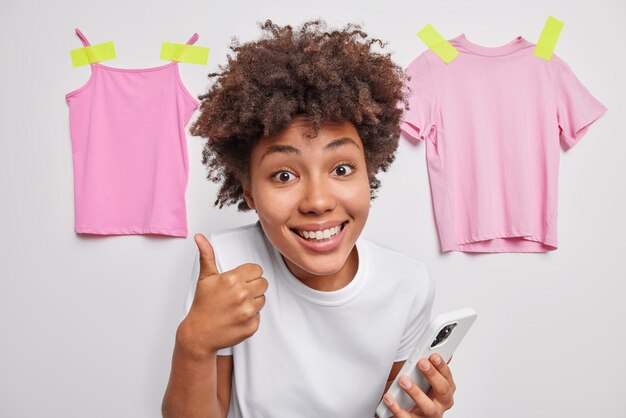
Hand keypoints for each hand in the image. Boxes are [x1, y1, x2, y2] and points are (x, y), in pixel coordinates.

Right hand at [176, 233, 268, 357]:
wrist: (199, 334)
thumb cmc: (202, 305)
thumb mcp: (205, 278)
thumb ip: (207, 255)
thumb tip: (200, 238)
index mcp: (233, 280)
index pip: (257, 270)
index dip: (249, 275)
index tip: (240, 281)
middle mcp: (242, 295)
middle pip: (263, 283)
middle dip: (253, 287)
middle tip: (238, 293)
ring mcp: (248, 311)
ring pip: (263, 299)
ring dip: (253, 301)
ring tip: (237, 305)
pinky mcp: (252, 326)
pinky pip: (259, 315)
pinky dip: (251, 317)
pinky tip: (237, 317)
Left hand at [383, 354, 454, 417]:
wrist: (405, 413)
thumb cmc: (415, 397)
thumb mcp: (423, 381)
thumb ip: (430, 369)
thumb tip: (437, 352)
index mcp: (444, 394)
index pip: (448, 378)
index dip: (442, 366)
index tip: (434, 356)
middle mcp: (439, 405)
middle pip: (443, 390)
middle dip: (433, 375)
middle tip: (421, 363)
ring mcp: (427, 416)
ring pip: (428, 407)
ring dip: (416, 392)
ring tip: (404, 380)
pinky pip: (406, 417)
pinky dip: (396, 408)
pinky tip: (389, 398)